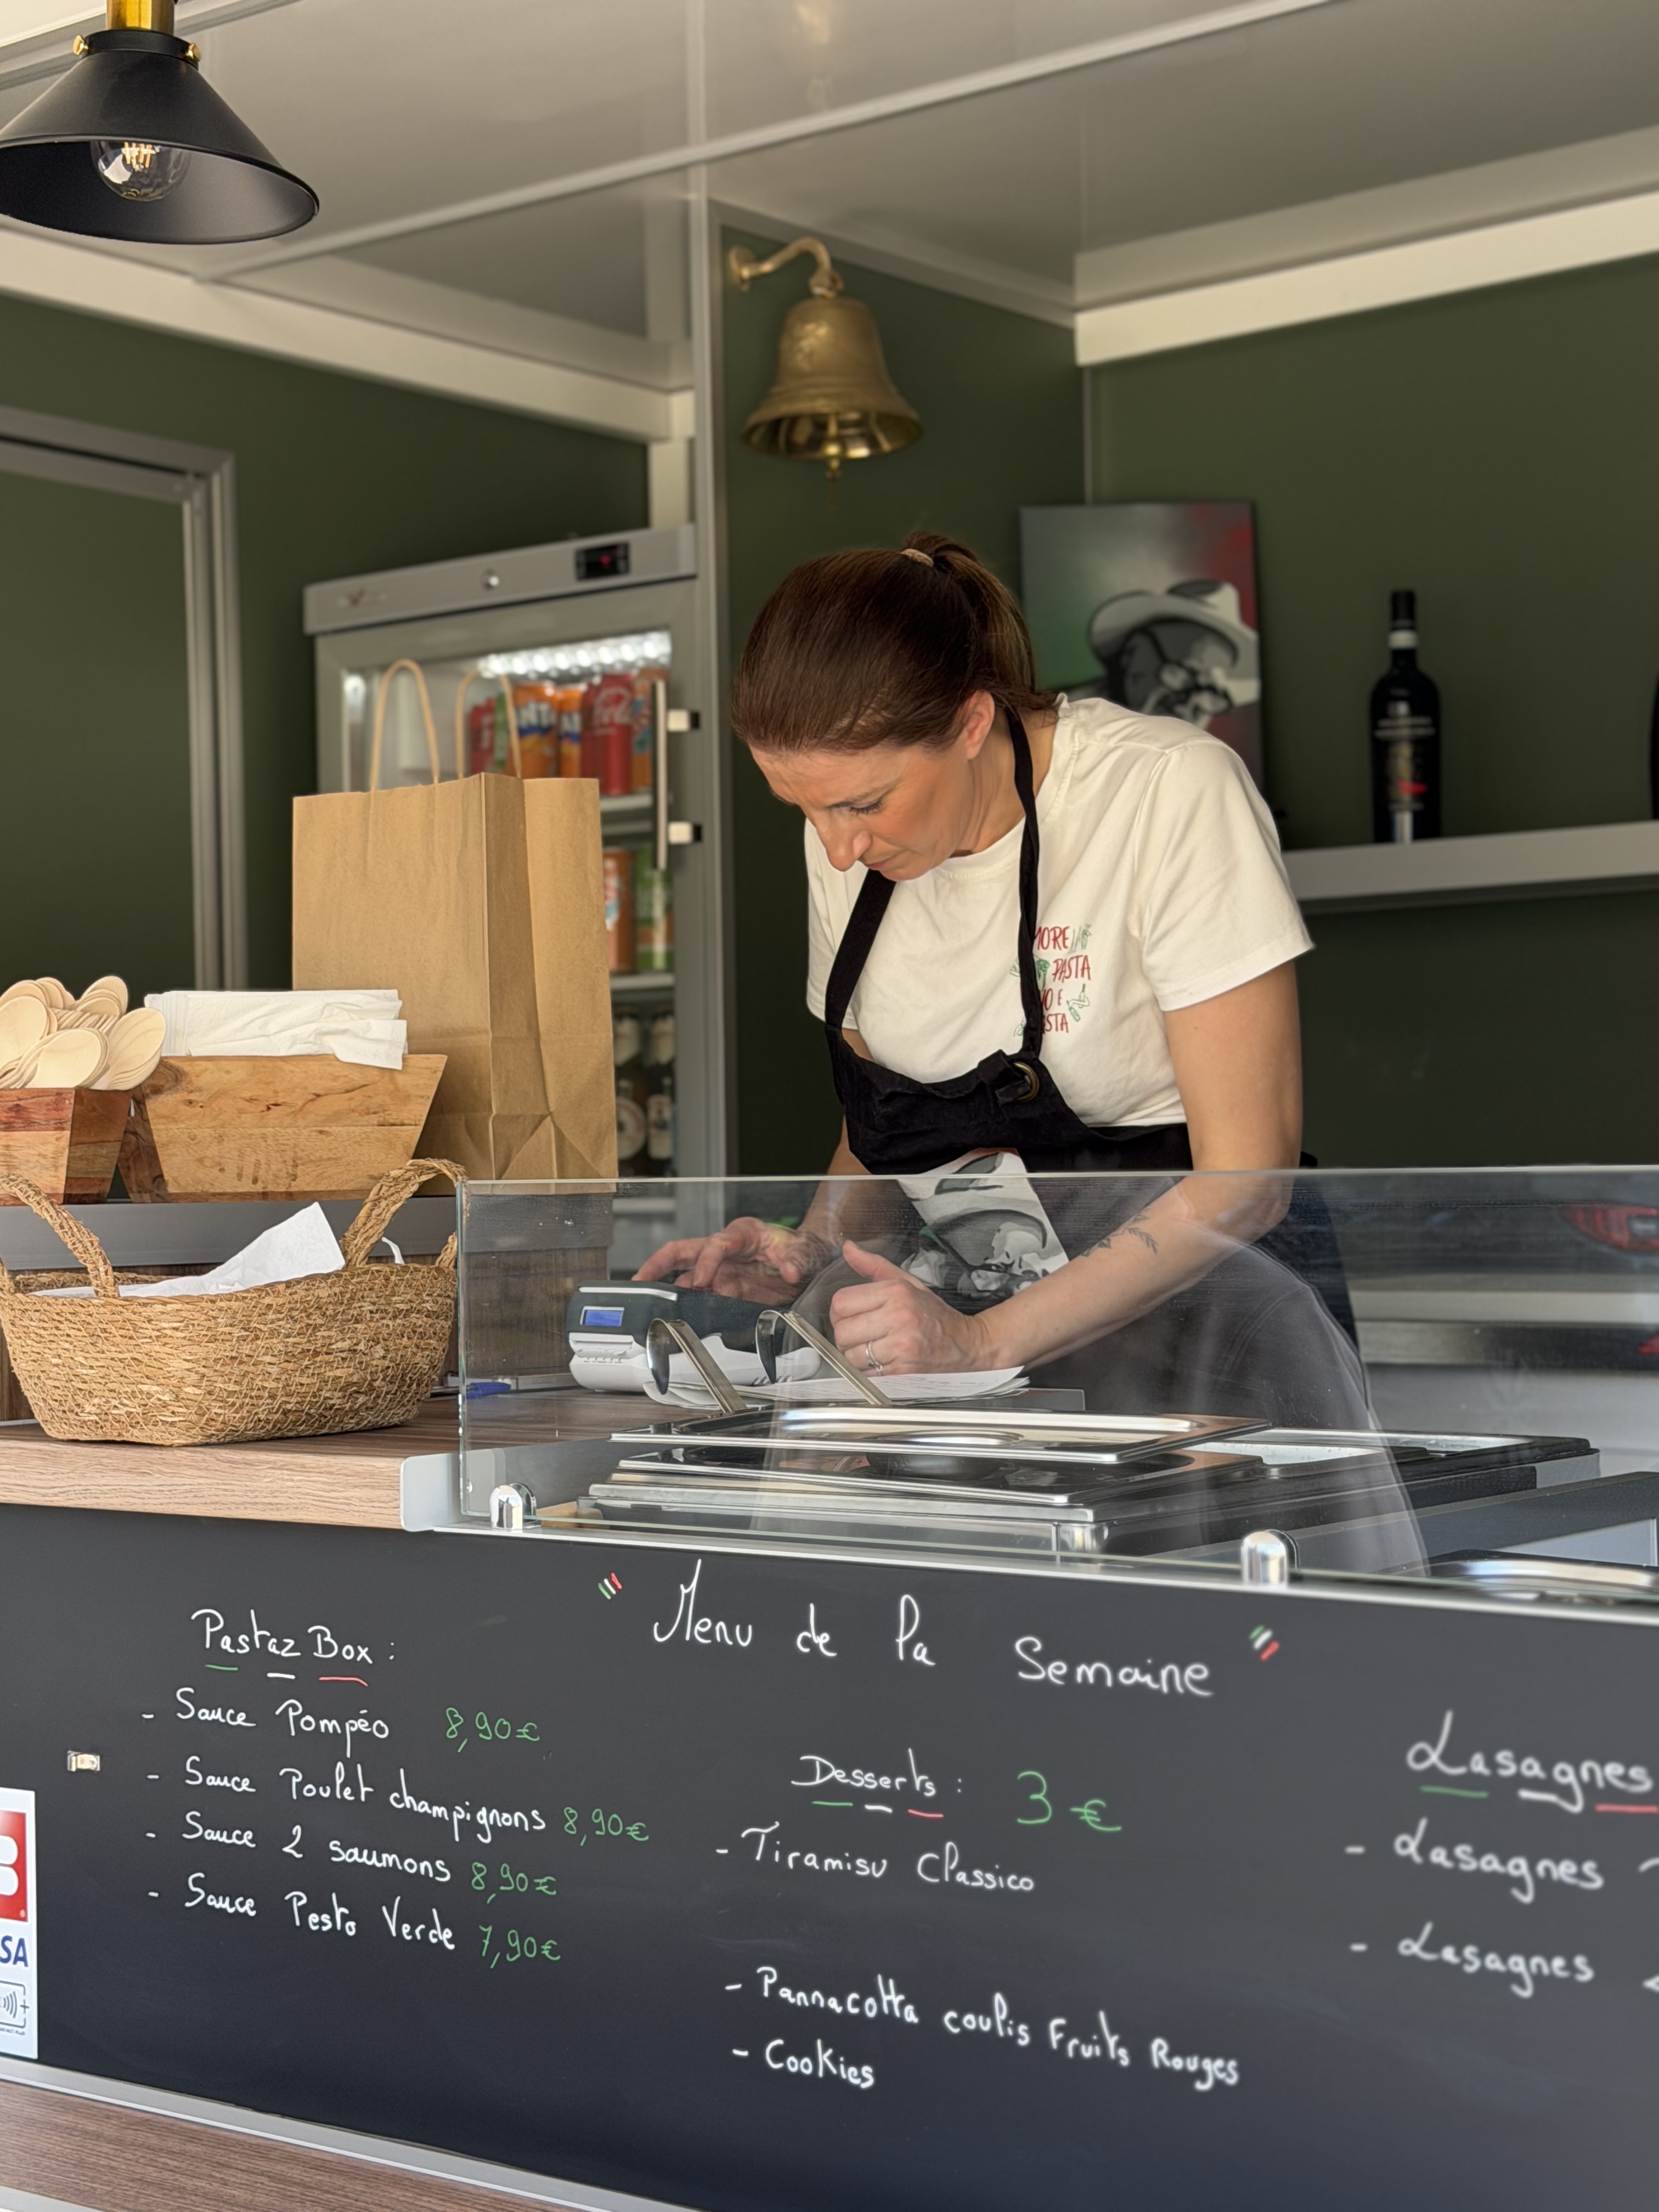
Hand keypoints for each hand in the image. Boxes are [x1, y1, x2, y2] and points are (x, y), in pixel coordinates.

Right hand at [632, 1217, 833, 1301]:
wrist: (809, 1264)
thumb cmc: (801, 1248)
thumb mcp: (802, 1250)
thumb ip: (795, 1259)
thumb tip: (790, 1270)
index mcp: (740, 1234)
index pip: (716, 1244)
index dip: (707, 1261)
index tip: (702, 1279)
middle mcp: (723, 1252)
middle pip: (682, 1253)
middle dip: (658, 1264)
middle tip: (639, 1281)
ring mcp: (721, 1273)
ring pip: (685, 1280)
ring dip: (668, 1293)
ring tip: (648, 1308)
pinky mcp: (723, 1291)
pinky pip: (700, 1299)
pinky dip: (685, 1309)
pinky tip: (673, 1320)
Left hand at [828, 1241, 999, 1376]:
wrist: (968, 1346)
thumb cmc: (934, 1316)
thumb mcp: (908, 1284)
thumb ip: (874, 1266)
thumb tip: (847, 1248)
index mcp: (896, 1292)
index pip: (841, 1302)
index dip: (840, 1312)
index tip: (852, 1316)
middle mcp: (898, 1317)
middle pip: (842, 1331)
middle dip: (847, 1336)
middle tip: (863, 1336)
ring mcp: (902, 1346)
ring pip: (851, 1356)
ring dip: (857, 1357)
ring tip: (875, 1351)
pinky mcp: (903, 1371)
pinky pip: (866, 1374)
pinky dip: (869, 1372)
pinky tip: (885, 1362)